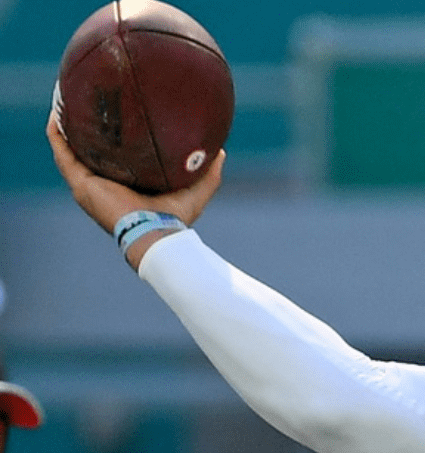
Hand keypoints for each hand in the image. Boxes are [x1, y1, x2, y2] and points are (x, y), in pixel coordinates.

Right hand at [47, 112, 223, 263]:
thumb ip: (208, 172)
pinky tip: (56, 113)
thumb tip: (219, 150)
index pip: (116, 158)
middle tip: (86, 100)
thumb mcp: (196, 189)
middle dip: (85, 127)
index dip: (113, 139)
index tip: (115, 115)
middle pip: (89, 151)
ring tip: (64, 99)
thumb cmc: (175, 218)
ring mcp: (89, 184)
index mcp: (127, 184)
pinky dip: (57, 134)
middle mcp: (104, 183)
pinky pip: (62, 153)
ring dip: (65, 125)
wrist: (156, 232)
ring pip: (70, 149)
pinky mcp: (80, 184)